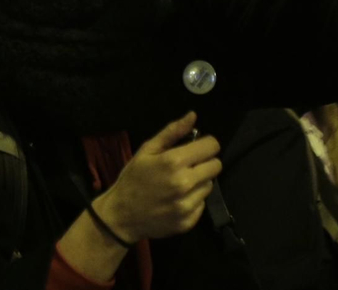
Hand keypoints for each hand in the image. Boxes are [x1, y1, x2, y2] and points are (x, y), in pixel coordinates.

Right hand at [98, 113, 222, 240]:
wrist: (121, 215)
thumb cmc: (133, 178)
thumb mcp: (147, 149)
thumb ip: (172, 132)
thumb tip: (193, 115)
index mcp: (174, 162)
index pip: (212, 146)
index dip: (206, 144)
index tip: (197, 148)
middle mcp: (185, 183)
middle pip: (216, 166)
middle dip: (205, 162)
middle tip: (189, 166)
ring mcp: (187, 205)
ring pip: (210, 185)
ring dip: (199, 182)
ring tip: (181, 183)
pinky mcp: (188, 222)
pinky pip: (202, 204)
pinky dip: (194, 200)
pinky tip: (178, 199)